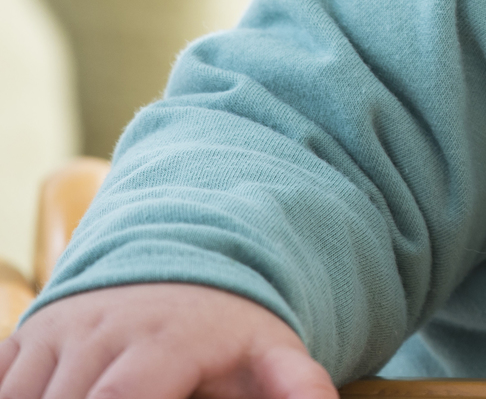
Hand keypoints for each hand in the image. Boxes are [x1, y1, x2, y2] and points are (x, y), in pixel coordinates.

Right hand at [0, 284, 333, 398]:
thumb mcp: (271, 353)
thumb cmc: (231, 326)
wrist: (187, 261)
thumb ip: (296, 384)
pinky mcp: (26, 336)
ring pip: (23, 397)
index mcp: (164, 339)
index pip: (121, 396)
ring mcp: (58, 330)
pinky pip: (0, 382)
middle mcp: (103, 329)